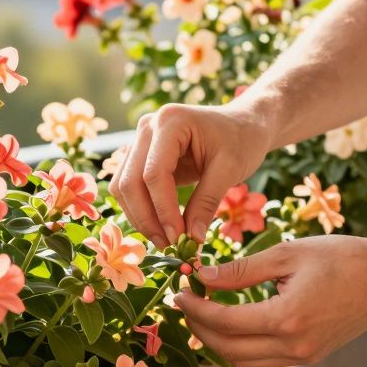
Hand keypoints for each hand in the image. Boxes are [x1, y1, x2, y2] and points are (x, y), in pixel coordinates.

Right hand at [109, 103, 270, 247]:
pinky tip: (159, 227)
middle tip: (167, 245)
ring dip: (139, 217)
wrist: (243, 124)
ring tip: (164, 240)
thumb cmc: (241, 140)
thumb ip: (207, 203)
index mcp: (170, 122)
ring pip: (123, 186)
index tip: (178, 238)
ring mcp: (140, 140)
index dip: (163, 210)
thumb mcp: (230, 170)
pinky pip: (129, 186)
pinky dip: (140, 209)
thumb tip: (191, 239)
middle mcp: (148, 127)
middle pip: (130, 181)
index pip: (154, 174)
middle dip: (146, 218)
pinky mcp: (141, 155)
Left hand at [173, 235, 366, 366]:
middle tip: (186, 304)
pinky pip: (264, 361)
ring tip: (204, 313)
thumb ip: (241, 270)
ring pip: (244, 362)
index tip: (179, 293)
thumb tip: (202, 277)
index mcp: (287, 318)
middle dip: (200, 329)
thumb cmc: (344, 258)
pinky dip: (242, 346)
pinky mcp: (311, 357)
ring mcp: (304, 357)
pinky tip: (233, 322)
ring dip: (219, 342)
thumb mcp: (288, 254)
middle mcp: (295, 346)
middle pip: (228, 352)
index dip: (195, 310)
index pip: (225, 324)